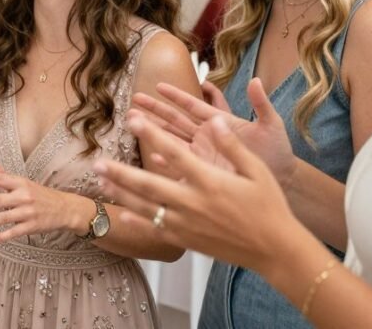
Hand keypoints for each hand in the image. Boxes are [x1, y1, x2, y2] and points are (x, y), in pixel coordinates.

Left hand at [0, 164, 88, 244]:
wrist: (66, 209)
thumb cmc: (43, 195)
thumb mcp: (26, 182)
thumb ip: (7, 176)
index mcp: (21, 183)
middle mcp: (24, 196)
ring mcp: (28, 212)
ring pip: (4, 217)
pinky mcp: (32, 226)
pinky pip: (13, 232)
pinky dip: (0, 237)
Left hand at [95, 115, 302, 273]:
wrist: (275, 250)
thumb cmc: (269, 206)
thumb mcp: (256, 170)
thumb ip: (231, 146)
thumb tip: (214, 120)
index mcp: (209, 181)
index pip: (174, 153)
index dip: (151, 135)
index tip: (133, 120)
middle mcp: (193, 203)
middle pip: (149, 185)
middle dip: (121, 172)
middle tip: (97, 162)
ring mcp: (187, 224)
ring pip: (146, 208)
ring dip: (121, 194)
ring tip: (101, 183)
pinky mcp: (187, 240)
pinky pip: (156, 229)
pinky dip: (137, 221)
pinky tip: (121, 213)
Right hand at [135, 78, 296, 189]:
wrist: (285, 180)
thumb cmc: (279, 152)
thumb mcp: (272, 125)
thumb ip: (261, 104)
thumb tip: (255, 81)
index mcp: (221, 122)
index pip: (193, 105)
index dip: (176, 96)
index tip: (158, 86)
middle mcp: (208, 137)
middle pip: (176, 120)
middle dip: (155, 110)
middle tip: (134, 100)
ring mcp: (204, 155)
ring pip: (173, 140)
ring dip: (154, 132)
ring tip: (133, 123)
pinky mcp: (205, 172)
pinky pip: (180, 165)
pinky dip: (166, 161)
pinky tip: (151, 156)